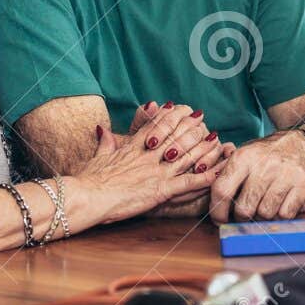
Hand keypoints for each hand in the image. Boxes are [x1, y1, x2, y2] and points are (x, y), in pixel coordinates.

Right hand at [75, 105, 223, 222]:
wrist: (87, 196)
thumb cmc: (89, 180)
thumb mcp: (98, 156)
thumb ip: (105, 142)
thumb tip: (102, 128)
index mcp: (134, 148)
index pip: (156, 126)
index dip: (170, 116)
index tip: (179, 108)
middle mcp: (149, 156)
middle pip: (175, 137)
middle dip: (191, 127)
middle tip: (203, 117)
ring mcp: (157, 172)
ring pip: (187, 156)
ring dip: (204, 148)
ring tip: (217, 139)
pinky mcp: (160, 190)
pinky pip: (188, 182)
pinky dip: (205, 177)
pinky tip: (218, 172)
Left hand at [209, 130, 304, 221]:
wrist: (303, 141)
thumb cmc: (267, 153)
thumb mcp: (244, 154)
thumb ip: (228, 176)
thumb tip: (214, 209)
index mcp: (243, 157)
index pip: (222, 191)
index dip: (217, 212)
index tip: (219, 220)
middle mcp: (264, 164)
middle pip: (244, 209)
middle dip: (241, 218)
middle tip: (244, 214)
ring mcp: (285, 174)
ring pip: (265, 214)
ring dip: (262, 216)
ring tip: (263, 205)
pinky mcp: (303, 183)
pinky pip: (285, 214)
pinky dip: (280, 215)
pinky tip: (279, 204)